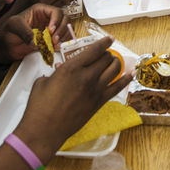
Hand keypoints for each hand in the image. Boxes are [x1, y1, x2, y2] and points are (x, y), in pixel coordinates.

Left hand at [0, 4, 68, 63]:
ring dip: (64, 37)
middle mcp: (48, 18)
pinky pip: (63, 39)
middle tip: (54, 40)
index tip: (50, 30)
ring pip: (66, 29)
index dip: (56, 20)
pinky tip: (56, 48)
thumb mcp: (13, 26)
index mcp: (40, 10)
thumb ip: (25, 32)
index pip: (55, 11)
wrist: (5, 47)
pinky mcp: (51, 40)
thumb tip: (37, 42)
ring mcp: (51, 29)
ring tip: (55, 45)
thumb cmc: (7, 32)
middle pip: (64, 19)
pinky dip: (62, 44)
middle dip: (62, 30)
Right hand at [15, 36, 131, 155]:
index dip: (104, 42)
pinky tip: (131, 74)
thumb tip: (60, 69)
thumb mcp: (43, 82)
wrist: (44, 130)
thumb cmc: (39, 107)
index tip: (109, 39)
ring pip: (114, 69)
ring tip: (114, 61)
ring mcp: (95, 90)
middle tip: (106, 54)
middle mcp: (86, 77)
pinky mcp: (99, 102)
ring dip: (116, 63)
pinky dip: (126, 79)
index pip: (94, 50)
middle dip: (107, 54)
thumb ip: (55, 72)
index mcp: (71, 68)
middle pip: (106, 58)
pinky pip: (118, 87)